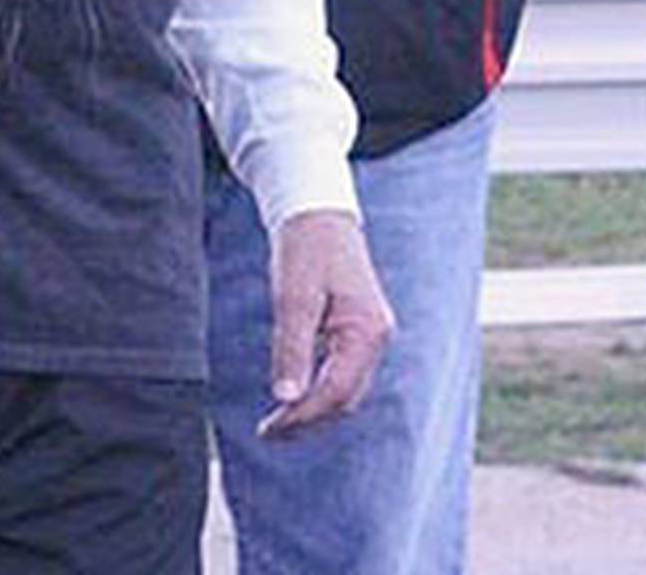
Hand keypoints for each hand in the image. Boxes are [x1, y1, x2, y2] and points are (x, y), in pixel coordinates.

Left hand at [258, 208, 394, 438]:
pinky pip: (342, 373)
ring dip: (313, 409)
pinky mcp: (358, 332)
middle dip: (308, 419)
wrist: (317, 213)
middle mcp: (376, 338)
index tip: (269, 430)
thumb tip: (285, 398)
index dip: (302, 417)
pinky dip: (319, 390)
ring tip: (278, 422)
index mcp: (367, 331)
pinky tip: (295, 395)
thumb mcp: (293, 295)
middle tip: (268, 432)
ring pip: (345, 390)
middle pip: (345, 398)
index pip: (336, 392)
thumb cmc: (305, 248)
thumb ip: (292, 347)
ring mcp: (370, 335)